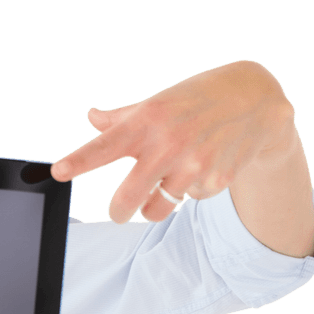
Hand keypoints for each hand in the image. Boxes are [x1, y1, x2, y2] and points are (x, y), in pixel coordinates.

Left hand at [51, 60, 298, 224]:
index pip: (104, 146)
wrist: (256, 100)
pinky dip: (190, 191)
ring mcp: (193, 165)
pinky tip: (203, 166)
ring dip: (154, 205)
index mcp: (146, 121)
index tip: (58, 172)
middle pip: (127, 200)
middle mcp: (168, 144)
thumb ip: (122, 117)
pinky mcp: (216, 180)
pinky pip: (188, 201)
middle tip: (117, 213)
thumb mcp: (158, 101)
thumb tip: (92, 118)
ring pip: (156, 209)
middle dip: (118, 213)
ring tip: (165, 184)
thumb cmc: (194, 100)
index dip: (79, 161)